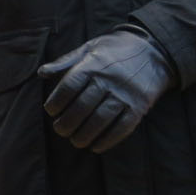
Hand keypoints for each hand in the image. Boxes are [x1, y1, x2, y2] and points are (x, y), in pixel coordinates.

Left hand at [39, 27, 175, 152]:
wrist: (154, 50)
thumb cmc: (115, 50)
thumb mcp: (89, 48)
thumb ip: (66, 62)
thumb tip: (41, 73)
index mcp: (93, 64)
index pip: (69, 86)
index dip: (56, 101)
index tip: (50, 111)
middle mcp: (108, 79)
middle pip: (82, 106)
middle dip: (67, 123)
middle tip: (60, 130)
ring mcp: (125, 94)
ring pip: (100, 119)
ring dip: (85, 135)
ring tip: (75, 141)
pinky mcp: (139, 106)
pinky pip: (122, 127)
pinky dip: (108, 140)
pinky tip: (96, 146)